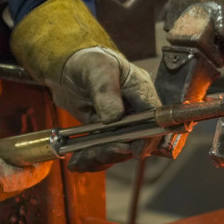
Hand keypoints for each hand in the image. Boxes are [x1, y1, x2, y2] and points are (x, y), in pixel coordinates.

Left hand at [53, 46, 160, 171]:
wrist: (69, 68)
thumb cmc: (89, 60)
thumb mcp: (97, 68)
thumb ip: (105, 90)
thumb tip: (114, 117)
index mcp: (141, 90)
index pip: (154, 117)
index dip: (148, 135)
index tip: (135, 149)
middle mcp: (135, 110)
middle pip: (138, 138)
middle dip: (118, 149)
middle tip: (96, 152)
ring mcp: (121, 124)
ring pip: (120, 149)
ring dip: (102, 157)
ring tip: (81, 159)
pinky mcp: (106, 133)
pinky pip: (105, 151)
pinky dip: (91, 160)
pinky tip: (77, 162)